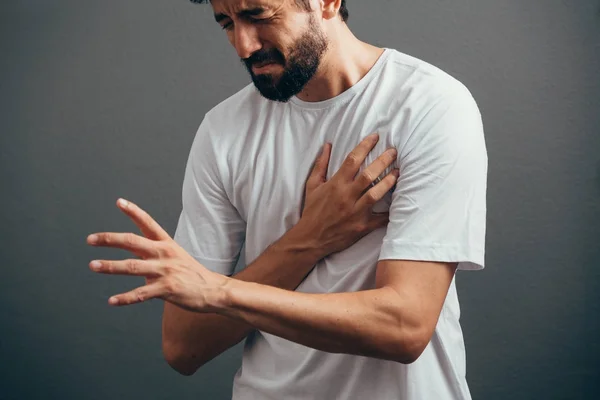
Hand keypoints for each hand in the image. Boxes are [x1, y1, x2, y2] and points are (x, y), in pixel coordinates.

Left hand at [87, 199, 226, 309]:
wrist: (213, 290)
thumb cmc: (192, 274)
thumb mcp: (175, 257)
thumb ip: (152, 256)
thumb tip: (133, 261)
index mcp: (166, 244)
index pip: (148, 223)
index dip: (133, 211)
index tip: (119, 202)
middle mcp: (164, 254)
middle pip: (132, 241)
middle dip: (109, 239)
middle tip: (90, 239)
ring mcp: (165, 271)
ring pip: (132, 266)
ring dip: (110, 266)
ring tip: (93, 265)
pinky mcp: (167, 289)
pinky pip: (141, 293)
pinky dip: (125, 298)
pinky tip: (112, 300)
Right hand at [297, 133, 398, 256]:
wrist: (310, 239)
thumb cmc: (312, 211)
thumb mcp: (312, 186)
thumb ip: (320, 165)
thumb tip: (328, 146)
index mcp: (335, 184)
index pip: (352, 160)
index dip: (365, 146)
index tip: (375, 137)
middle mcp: (346, 196)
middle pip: (369, 175)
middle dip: (383, 161)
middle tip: (394, 151)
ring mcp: (355, 212)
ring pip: (376, 194)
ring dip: (389, 182)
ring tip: (398, 172)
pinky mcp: (361, 226)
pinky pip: (380, 219)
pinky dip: (390, 212)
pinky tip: (400, 203)